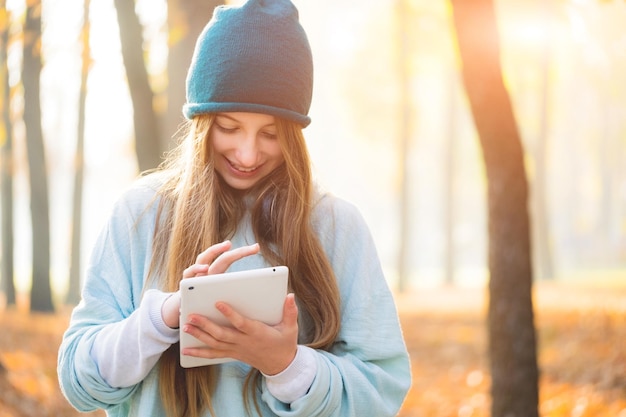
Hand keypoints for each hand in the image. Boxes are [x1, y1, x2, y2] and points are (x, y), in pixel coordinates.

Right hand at [161, 241, 260, 328]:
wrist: (183, 311)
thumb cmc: (204, 304)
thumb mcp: (220, 299)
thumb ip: (233, 296)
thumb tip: (256, 302)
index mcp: (216, 273)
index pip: (229, 258)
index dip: (242, 252)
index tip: (256, 247)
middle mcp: (206, 271)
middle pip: (221, 256)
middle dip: (238, 251)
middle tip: (253, 247)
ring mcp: (195, 275)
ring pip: (203, 258)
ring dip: (214, 251)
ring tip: (227, 246)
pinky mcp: (185, 283)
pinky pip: (189, 273)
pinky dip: (196, 269)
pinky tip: (205, 269)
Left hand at [181, 293, 298, 374]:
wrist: (281, 365)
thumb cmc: (285, 343)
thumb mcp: (291, 328)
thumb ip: (290, 312)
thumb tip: (290, 295)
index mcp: (257, 333)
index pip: (240, 323)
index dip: (229, 314)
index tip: (218, 303)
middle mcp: (244, 342)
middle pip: (221, 334)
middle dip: (205, 325)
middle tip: (191, 316)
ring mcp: (236, 350)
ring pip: (214, 344)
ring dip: (199, 336)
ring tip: (185, 327)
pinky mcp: (232, 354)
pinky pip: (214, 354)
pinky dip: (199, 353)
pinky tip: (186, 350)